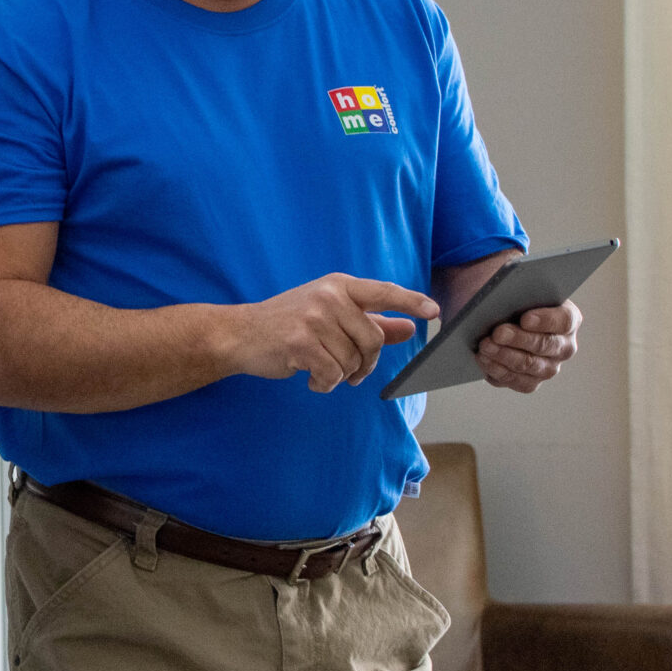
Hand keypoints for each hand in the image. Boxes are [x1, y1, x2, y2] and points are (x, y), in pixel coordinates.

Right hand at [227, 274, 438, 392]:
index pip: (383, 292)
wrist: (238, 334)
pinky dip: (323, 384)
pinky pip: (332, 375)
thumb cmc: (287, 323)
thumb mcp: (330, 315)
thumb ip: (372, 322)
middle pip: (373, 340)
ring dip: (340, 376)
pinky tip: (308, 377)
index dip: (411, 302)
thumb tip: (409, 328)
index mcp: (339, 285)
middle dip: (365, 364)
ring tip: (319, 369)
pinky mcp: (300, 342)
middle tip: (348, 371)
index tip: (433, 312)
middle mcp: (329, 296)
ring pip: (352, 362)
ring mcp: (314, 318)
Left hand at [475, 301, 580, 392]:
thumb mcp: (517, 290)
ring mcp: (549, 367)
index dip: (546, 320)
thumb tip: (499, 299)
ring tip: (485, 346)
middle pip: (546, 345)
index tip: (525, 318)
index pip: (564, 320)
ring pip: (531, 366)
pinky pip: (517, 381)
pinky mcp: (530, 382)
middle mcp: (564, 346)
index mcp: (568, 319)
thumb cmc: (513, 299)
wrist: (501, 316)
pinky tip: (483, 359)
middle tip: (498, 333)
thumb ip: (516, 291)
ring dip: (505, 356)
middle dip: (519, 339)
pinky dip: (498, 370)